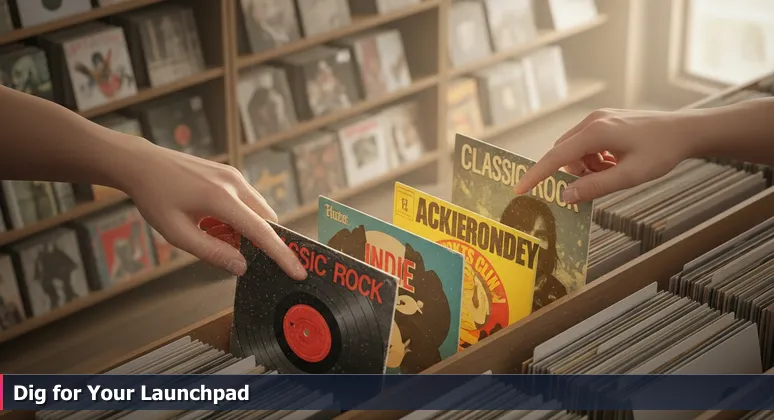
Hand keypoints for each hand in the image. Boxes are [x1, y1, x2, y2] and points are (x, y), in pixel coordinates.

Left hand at [120, 142, 306, 279]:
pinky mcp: (230, 174)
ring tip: (210, 233)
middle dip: (258, 242)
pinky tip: (211, 221)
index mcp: (221, 199)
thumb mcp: (177, 234)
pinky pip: (247, 201)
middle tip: (232, 252)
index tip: (298, 271)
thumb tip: (242, 267)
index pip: (262, 232)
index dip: (282, 254)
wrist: (142, 164)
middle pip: (267, 221)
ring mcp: (234, 176)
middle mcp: (234, 184)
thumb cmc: (155, 198)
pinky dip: (238, 218)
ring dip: (245, 230)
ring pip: (258, 211)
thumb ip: (212, 252)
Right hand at [513, 108, 697, 202]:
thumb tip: (565, 196)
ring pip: (573, 150)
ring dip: (585, 167)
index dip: (536, 174)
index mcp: (595, 132)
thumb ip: (596, 187)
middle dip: (573, 173)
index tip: (519, 189)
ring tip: (613, 171)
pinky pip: (585, 143)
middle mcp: (592, 121)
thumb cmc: (661, 152)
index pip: (555, 157)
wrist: (685, 130)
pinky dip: (592, 158)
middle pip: (563, 153)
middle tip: (599, 182)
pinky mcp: (603, 120)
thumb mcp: (630, 175)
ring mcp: (597, 118)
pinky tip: (614, 162)